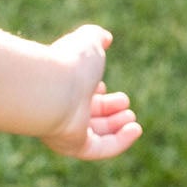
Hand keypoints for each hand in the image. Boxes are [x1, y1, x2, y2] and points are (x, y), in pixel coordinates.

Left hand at [40, 24, 142, 160]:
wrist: (52, 88)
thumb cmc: (69, 63)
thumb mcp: (88, 43)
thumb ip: (96, 37)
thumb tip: (105, 38)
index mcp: (61, 86)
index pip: (78, 94)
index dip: (95, 92)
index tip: (103, 86)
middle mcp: (61, 108)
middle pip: (88, 115)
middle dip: (109, 110)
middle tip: (125, 104)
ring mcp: (66, 129)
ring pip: (95, 133)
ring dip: (117, 126)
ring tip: (131, 118)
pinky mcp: (73, 145)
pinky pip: (100, 149)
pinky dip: (120, 141)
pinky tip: (135, 130)